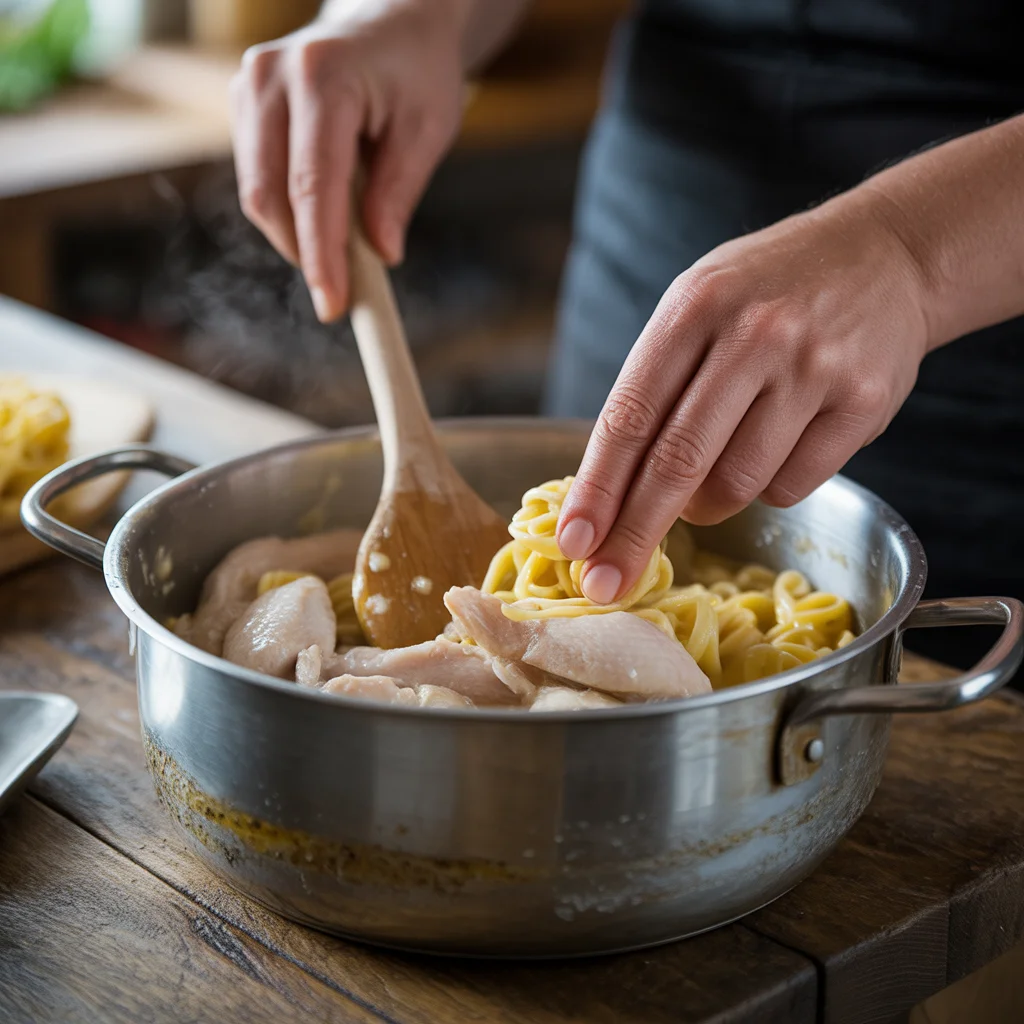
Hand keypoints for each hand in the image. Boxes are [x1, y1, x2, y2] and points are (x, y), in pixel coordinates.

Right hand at [230, 0, 468, 321]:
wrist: (389, 20)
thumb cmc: (416, 72)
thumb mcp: (427, 129)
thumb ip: (399, 191)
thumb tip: (382, 255)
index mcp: (324, 76)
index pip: (313, 186)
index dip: (321, 254)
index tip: (333, 304)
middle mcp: (271, 76)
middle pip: (270, 195)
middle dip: (304, 253)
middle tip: (341, 294)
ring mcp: (248, 85)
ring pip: (257, 193)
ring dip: (296, 235)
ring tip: (344, 243)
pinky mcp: (242, 102)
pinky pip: (257, 179)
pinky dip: (288, 211)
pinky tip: (325, 209)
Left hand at [556, 191, 932, 604]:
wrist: (885, 254)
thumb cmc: (766, 292)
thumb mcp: (697, 307)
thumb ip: (654, 386)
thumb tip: (606, 495)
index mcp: (694, 308)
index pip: (630, 417)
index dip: (597, 489)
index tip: (573, 542)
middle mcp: (753, 336)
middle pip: (678, 463)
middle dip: (635, 534)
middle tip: (606, 584)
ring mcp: (813, 369)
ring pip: (737, 485)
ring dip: (708, 504)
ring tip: (714, 471)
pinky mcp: (863, 404)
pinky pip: (792, 487)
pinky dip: (768, 488)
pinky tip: (775, 446)